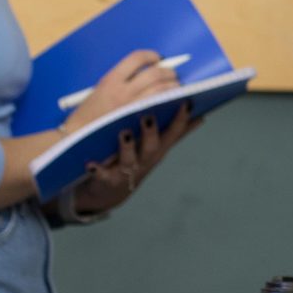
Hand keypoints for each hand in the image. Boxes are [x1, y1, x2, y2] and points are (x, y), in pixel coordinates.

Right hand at [61, 51, 183, 134]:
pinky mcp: (139, 123)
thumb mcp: (101, 90)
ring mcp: (131, 107)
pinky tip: (180, 103)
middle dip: (169, 73)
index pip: (136, 58)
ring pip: (162, 89)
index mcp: (110, 80)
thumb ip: (123, 82)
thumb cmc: (90, 115)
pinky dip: (176, 103)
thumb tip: (151, 72)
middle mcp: (121, 91)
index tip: (157, 59)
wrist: (76, 138)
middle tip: (173, 76)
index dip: (151, 56)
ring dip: (174, 87)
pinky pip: (164, 108)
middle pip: (155, 73)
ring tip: (177, 89)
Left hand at [73, 108, 196, 212]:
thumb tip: (201, 116)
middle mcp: (145, 159)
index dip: (181, 118)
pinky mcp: (106, 180)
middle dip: (152, 133)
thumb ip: (176, 132)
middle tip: (149, 115)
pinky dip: (97, 170)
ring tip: (124, 133)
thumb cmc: (135, 160)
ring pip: (129, 160)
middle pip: (152, 146)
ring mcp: (127, 170)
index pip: (173, 132)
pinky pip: (101, 176)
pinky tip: (91, 163)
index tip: (186, 101)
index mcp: (158, 148)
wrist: (110, 190)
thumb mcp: (158, 147)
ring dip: (128, 148)